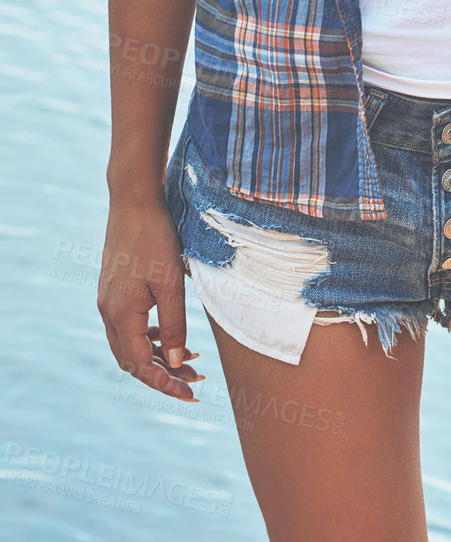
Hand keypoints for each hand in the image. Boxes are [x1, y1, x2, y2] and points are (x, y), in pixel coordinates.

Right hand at [97, 200, 202, 402]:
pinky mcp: (115, 290)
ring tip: (192, 361)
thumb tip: (179, 362)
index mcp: (120, 315)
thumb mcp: (171, 283)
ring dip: (158, 356)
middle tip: (196, 380)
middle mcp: (108, 312)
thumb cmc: (155, 238)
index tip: (191, 393)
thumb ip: (175, 324)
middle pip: (133, 360)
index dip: (166, 383)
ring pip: (131, 344)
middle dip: (164, 375)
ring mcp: (109, 301)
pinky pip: (130, 326)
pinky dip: (150, 336)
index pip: (141, 365)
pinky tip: (171, 335)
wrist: (134, 200)